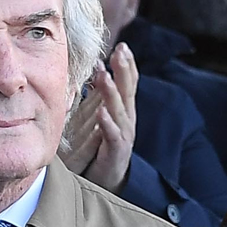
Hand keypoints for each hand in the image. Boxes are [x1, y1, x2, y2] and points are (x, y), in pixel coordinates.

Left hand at [60, 43, 136, 190]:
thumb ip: (100, 94)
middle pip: (128, 91)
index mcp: (123, 109)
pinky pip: (112, 136)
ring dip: (112, 93)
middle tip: (119, 51)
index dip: (126, 65)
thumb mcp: (101, 114)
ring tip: (105, 76)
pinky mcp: (116, 152)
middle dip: (124, 70)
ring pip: (119, 110)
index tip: (121, 46)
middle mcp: (127, 119)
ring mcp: (123, 135)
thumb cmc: (100, 144)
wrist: (105, 179)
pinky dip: (107, 123)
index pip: (128, 82)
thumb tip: (97, 67)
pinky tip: (101, 112)